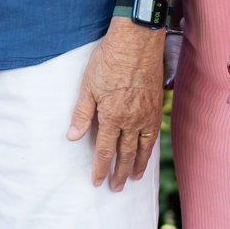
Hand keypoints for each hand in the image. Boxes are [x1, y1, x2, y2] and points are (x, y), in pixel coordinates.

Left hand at [65, 22, 164, 191]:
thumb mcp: (88, 85)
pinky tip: (147, 151)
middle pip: (126, 154)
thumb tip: (73, 137)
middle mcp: (132, 120)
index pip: (106, 151)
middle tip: (116, 188)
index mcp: (112, 116)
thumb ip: (82, 113)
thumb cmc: (109, 59)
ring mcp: (147, 113)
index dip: (101, 169)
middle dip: (120, 173)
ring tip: (134, 177)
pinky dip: (150, 147)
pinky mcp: (156, 104)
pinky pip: (154, 133)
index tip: (97, 182)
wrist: (137, 40)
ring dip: (138, 164)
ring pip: (143, 147)